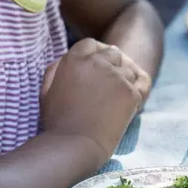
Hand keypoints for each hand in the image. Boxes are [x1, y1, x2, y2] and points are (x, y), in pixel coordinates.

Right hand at [41, 38, 150, 162]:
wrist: (76, 145)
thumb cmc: (58, 120)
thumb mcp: (47, 88)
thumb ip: (57, 68)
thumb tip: (69, 58)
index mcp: (75, 59)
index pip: (90, 43)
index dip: (93, 53)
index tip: (94, 65)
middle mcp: (97, 62)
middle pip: (112, 51)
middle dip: (110, 62)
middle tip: (106, 81)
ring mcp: (117, 77)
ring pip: (127, 68)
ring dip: (122, 78)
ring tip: (113, 97)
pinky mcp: (131, 93)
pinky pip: (139, 84)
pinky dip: (135, 91)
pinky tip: (127, 102)